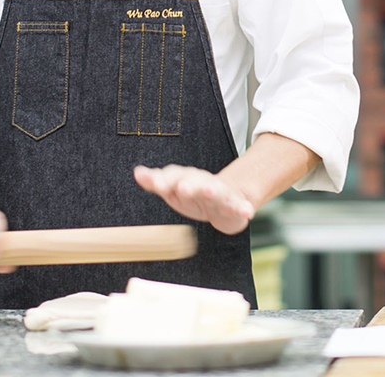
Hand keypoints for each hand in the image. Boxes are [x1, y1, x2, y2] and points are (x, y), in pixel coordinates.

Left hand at [133, 164, 254, 234]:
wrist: (225, 199)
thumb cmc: (193, 194)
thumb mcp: (172, 189)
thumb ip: (155, 181)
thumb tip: (138, 173)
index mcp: (185, 178)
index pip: (173, 176)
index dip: (164, 180)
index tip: (154, 184)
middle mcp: (202, 182)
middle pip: (194, 181)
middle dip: (188, 184)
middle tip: (182, 188)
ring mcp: (219, 193)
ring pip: (215, 191)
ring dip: (211, 190)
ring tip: (208, 190)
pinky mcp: (234, 205)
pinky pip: (240, 207)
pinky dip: (243, 208)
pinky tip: (247, 212)